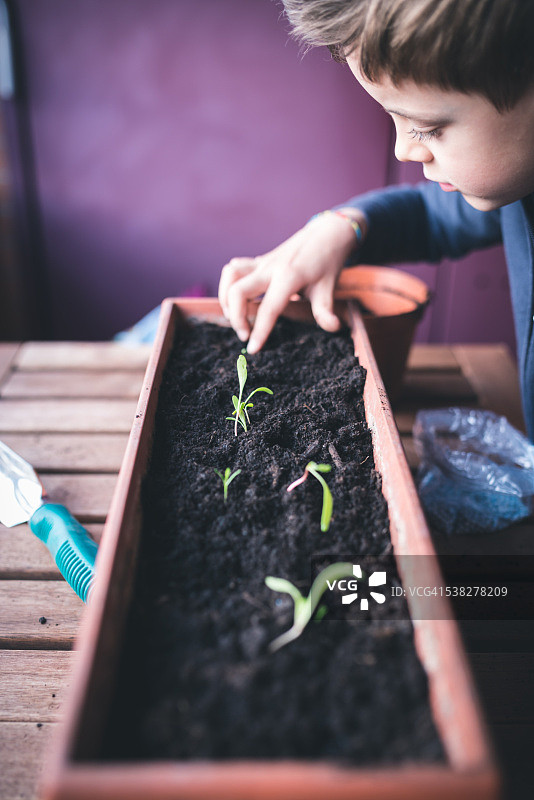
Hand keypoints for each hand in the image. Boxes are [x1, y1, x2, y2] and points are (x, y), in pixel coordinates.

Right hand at [218, 209, 365, 352]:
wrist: (325, 234)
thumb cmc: (327, 263)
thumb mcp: (329, 288)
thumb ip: (325, 310)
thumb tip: (333, 328)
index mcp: (289, 276)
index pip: (269, 308)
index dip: (260, 331)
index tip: (253, 349)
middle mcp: (270, 268)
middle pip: (238, 291)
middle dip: (236, 317)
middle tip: (245, 335)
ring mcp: (262, 262)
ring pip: (230, 276)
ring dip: (226, 299)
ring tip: (235, 317)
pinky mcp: (258, 261)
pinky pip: (234, 269)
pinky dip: (229, 284)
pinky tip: (238, 299)